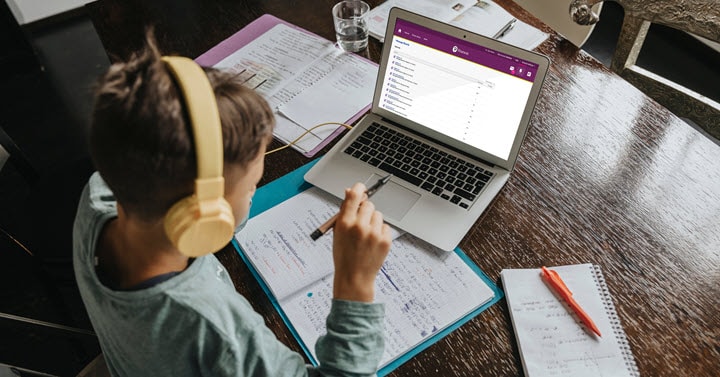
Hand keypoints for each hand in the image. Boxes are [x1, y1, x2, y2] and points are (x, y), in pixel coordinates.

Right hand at [332, 183, 391, 301]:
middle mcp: (360, 226)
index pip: (354, 195)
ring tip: (366, 236)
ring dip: (373, 221)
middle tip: (361, 222)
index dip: (358, 188)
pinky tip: (373, 242)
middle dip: (365, 210)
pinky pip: (385, 226)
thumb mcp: (338, 232)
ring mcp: (374, 234)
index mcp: (345, 223)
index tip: (361, 188)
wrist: (354, 277)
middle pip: (369, 204)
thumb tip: (349, 191)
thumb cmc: (344, 255)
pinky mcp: (385, 240)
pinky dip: (380, 232)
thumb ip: (344, 211)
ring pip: (378, 215)